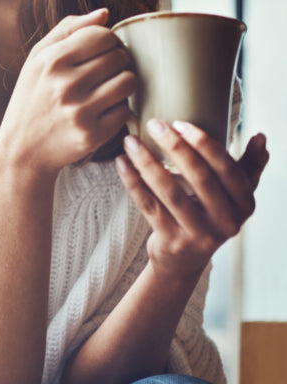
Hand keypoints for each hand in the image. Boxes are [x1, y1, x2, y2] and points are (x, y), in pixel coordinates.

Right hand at [0, 8, 136, 174]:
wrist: (22, 149)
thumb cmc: (31, 97)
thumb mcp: (37, 60)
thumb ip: (68, 30)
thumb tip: (104, 13)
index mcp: (52, 61)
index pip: (103, 35)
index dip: (107, 41)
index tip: (99, 52)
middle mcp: (65, 85)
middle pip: (119, 57)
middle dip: (117, 61)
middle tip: (103, 72)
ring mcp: (80, 111)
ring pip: (128, 81)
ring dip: (123, 83)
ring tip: (107, 88)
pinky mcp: (92, 134)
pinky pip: (125, 110)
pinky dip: (118, 108)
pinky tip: (102, 110)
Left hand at [117, 119, 269, 280]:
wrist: (185, 260)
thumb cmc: (210, 216)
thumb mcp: (235, 195)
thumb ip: (249, 166)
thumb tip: (261, 136)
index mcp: (244, 204)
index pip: (227, 169)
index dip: (204, 144)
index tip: (180, 123)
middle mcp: (226, 221)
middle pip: (199, 178)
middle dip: (175, 147)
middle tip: (155, 124)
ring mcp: (198, 234)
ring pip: (170, 192)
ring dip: (147, 163)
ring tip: (130, 141)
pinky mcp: (171, 241)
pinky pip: (148, 206)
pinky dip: (132, 182)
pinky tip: (121, 162)